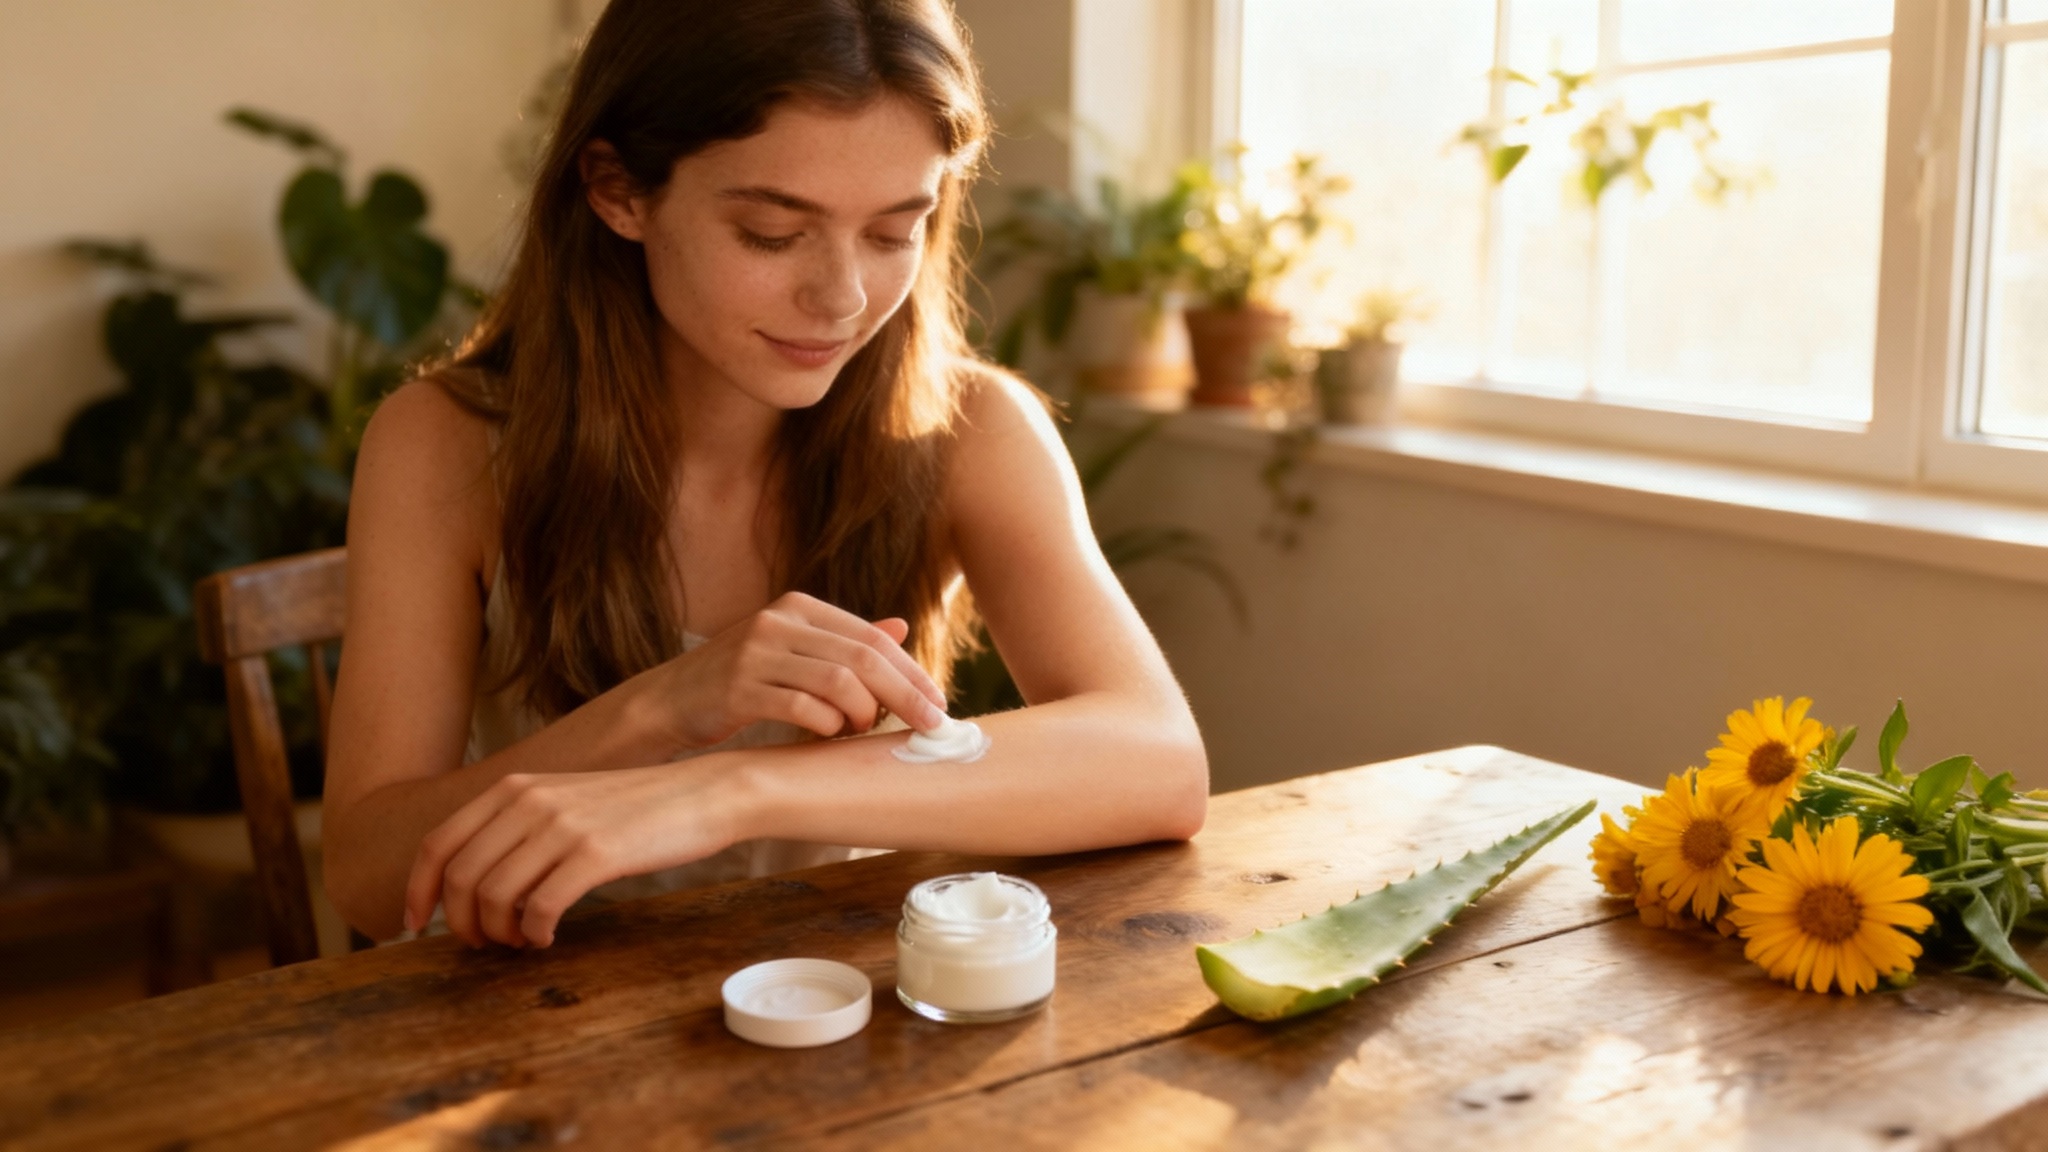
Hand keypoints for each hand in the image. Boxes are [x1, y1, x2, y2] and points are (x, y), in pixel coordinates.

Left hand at [405, 761, 742, 948]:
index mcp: (514, 787)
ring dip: (498, 933)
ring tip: (520, 941)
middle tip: (481, 944)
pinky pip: (540, 909)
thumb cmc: (634, 808)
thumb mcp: (564, 799)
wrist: (702, 794)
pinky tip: (548, 938)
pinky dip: (535, 934)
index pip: (438, 843)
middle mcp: (530, 801)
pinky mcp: (595, 854)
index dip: (418, 891)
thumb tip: (475, 880)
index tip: (416, 925)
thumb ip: (518, 825)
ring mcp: (562, 826)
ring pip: (494, 897)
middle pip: (460, 877)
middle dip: (460, 923)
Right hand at [653, 591, 947, 748]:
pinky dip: (827, 726)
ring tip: (864, 730)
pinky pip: (802, 709)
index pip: (871, 638)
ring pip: (838, 683)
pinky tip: (829, 735)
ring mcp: (756, 653)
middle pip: (863, 659)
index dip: (911, 672)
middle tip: (930, 725)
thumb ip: (843, 641)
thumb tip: (901, 627)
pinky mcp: (738, 689)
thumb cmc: (742, 680)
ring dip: (864, 714)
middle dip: (905, 695)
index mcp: (798, 606)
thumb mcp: (793, 650)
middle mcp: (778, 622)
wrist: (670, 701)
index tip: (938, 704)